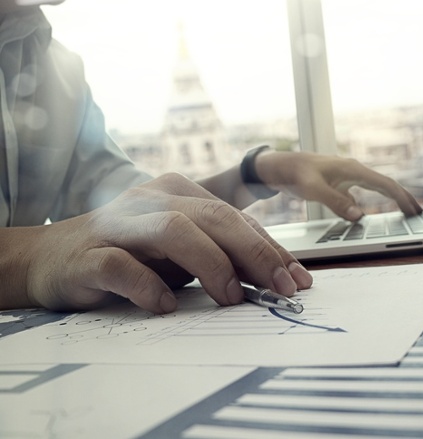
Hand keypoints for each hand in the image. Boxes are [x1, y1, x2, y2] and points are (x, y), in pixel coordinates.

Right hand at [14, 173, 312, 313]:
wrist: (49, 258)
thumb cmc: (129, 253)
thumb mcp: (180, 250)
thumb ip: (221, 254)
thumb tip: (276, 277)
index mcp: (179, 192)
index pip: (237, 217)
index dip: (272, 248)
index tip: (299, 278)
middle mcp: (152, 200)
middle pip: (215, 217)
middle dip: (256, 253)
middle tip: (281, 288)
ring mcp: (119, 224)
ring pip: (174, 230)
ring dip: (211, 263)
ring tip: (233, 296)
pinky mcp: (89, 254)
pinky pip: (122, 266)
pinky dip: (149, 286)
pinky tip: (167, 305)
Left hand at [254, 151, 422, 220]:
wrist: (277, 166)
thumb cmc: (294, 173)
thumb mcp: (313, 189)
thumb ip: (336, 203)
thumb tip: (360, 216)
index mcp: (352, 170)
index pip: (385, 184)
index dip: (402, 198)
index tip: (415, 210)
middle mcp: (354, 171)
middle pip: (386, 185)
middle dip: (404, 198)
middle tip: (419, 212)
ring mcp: (347, 178)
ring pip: (376, 189)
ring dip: (392, 200)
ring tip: (405, 211)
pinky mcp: (339, 184)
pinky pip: (362, 195)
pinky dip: (372, 203)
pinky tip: (369, 214)